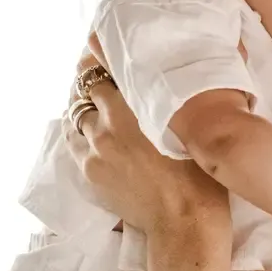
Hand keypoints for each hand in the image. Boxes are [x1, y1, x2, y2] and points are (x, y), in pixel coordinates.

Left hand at [67, 33, 227, 231]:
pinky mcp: (90, 171)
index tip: (105, 49)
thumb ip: (171, 98)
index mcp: (133, 108)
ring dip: (84, 105)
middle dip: (91, 80)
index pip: (103, 71)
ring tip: (94, 102)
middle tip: (101, 73)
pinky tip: (87, 129)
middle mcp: (107, 125)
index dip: (102, 58)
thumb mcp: (189, 126)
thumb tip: (169, 77)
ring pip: (75, 115)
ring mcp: (94, 150)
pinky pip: (72, 141)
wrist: (183, 221)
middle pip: (86, 90)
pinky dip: (77, 130)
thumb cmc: (198, 172)